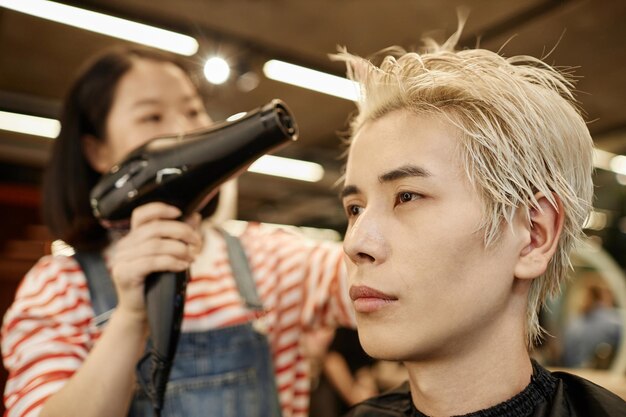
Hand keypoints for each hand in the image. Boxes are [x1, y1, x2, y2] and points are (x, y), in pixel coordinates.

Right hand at [109, 202, 201, 321]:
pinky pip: (152, 262)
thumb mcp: (171, 256)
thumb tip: (195, 216)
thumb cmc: (157, 283)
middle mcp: (124, 246)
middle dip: (181, 232)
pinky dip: (172, 262)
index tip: (180, 213)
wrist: (141, 312)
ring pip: (155, 245)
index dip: (160, 209)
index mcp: (133, 238)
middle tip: (197, 242)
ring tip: (192, 257)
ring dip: (180, 249)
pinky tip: (183, 267)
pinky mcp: (124, 274)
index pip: (141, 214)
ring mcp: (121, 259)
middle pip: (155, 228)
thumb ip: (180, 236)